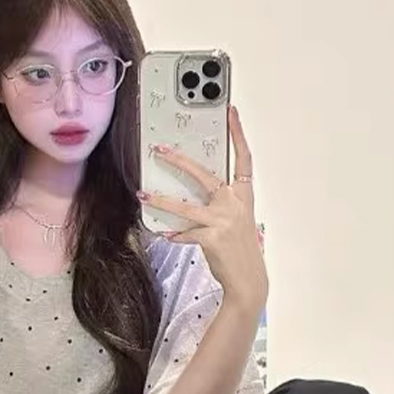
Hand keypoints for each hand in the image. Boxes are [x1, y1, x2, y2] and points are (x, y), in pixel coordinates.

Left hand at [137, 105, 267, 310]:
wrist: (249, 280)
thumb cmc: (241, 249)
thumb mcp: (236, 221)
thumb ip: (219, 205)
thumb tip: (190, 196)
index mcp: (244, 196)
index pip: (244, 159)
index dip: (238, 134)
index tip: (231, 113)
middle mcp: (235, 205)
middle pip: (204, 175)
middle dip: (180, 161)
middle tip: (161, 150)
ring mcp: (223, 221)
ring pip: (185, 206)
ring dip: (161, 200)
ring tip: (144, 194)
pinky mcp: (211, 238)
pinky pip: (184, 233)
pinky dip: (174, 234)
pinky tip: (167, 235)